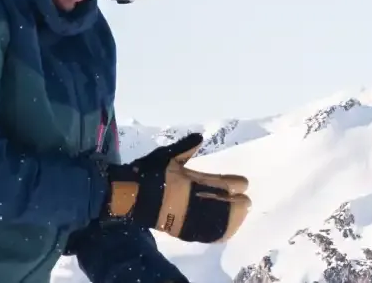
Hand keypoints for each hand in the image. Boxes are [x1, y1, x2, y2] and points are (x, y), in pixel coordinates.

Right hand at [105, 133, 251, 242]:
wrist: (126, 197)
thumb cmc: (145, 174)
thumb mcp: (165, 156)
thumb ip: (185, 148)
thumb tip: (200, 136)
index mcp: (192, 182)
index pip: (223, 184)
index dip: (236, 185)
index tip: (242, 185)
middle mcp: (194, 201)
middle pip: (226, 206)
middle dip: (238, 204)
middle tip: (245, 202)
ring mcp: (189, 218)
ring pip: (220, 223)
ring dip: (233, 220)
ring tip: (240, 215)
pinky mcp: (182, 230)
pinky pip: (206, 235)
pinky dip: (220, 233)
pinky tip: (227, 231)